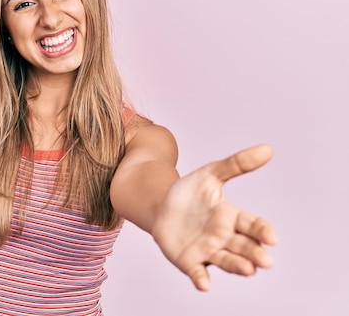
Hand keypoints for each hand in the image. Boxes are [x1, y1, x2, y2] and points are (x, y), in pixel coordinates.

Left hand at [151, 144, 277, 290]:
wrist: (160, 206)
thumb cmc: (190, 193)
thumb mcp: (210, 174)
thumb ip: (235, 164)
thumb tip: (268, 149)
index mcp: (231, 217)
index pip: (252, 225)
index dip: (262, 231)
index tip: (272, 237)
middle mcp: (223, 238)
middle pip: (244, 247)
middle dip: (255, 254)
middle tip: (265, 261)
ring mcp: (207, 251)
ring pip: (226, 261)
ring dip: (237, 267)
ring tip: (248, 270)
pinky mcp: (188, 260)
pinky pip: (197, 272)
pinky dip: (201, 279)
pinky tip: (204, 284)